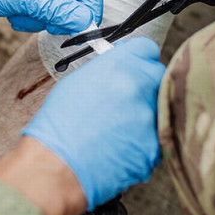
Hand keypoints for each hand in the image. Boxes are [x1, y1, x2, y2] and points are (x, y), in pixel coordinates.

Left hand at [0, 0, 103, 34]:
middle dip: (58, 18)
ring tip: (17, 14)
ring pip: (57, 14)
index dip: (90, 9)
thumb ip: (56, 8)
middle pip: (75, 4)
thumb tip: (86, 20)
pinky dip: (28, 20)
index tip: (80, 28)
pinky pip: (40, 16)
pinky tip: (11, 15)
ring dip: (39, 20)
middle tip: (40, 20)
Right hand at [23, 38, 165, 210]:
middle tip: (126, 102)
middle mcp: (138, 86)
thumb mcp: (79, 82)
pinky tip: (118, 148)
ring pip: (159, 109)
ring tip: (117, 130)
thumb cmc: (59, 125)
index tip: (135, 68)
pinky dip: (142, 143)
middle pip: (158, 76)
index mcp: (119, 65)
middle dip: (146, 86)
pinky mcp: (154, 147)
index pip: (147, 49)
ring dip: (144, 116)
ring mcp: (149, 118)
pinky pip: (156, 139)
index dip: (139, 60)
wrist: (56, 166)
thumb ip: (109, 69)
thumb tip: (124, 68)